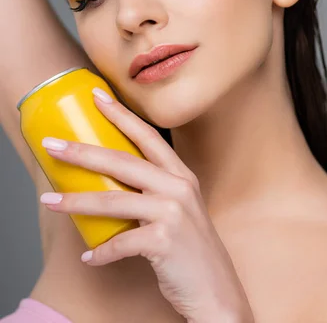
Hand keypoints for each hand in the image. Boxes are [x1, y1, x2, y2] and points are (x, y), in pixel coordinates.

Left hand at [40, 89, 253, 322]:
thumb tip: (107, 184)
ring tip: (49, 202)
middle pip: (122, 162)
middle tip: (53, 146)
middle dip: (83, 152)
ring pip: (113, 200)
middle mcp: (179, 187)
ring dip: (75, 202)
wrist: (217, 290)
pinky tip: (90, 257)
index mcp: (182, 175)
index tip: (97, 97)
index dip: (121, 115)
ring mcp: (173, 213)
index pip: (147, 136)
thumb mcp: (179, 210)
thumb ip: (153, 192)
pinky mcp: (164, 241)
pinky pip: (120, 243)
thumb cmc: (192, 249)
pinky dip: (100, 251)